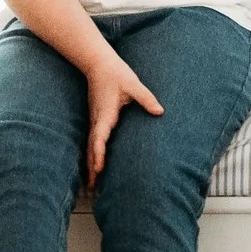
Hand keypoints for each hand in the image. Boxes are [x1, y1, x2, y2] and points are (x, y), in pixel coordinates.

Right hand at [84, 54, 164, 182]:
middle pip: (91, 148)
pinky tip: (94, 163)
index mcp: (105, 114)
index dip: (99, 154)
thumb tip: (160, 112)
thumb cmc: (116, 74)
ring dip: (90, 164)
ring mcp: (95, 120)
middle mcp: (97, 120)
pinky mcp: (96, 118)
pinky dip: (92, 153)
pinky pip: (93, 140)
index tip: (99, 168)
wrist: (99, 63)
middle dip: (91, 168)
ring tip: (91, 183)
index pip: (99, 138)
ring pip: (90, 146)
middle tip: (92, 188)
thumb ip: (147, 99)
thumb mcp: (134, 85)